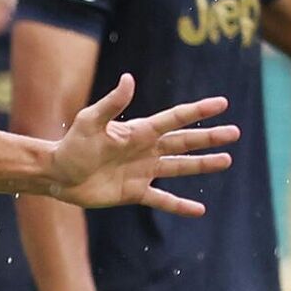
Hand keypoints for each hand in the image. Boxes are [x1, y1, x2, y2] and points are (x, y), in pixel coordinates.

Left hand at [46, 73, 237, 214]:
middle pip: (184, 142)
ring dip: (202, 165)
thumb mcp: (89, 122)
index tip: (222, 103)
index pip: (174, 119)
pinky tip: (199, 210)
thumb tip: (128, 79)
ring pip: (179, 167)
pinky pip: (162, 200)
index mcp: (138, 131)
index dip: (197, 111)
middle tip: (234, 133)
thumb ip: (111, 103)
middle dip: (209, 138)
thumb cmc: (70, 146)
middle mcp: (145, 150)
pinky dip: (180, 205)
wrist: (56, 175)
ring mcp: (142, 171)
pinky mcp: (134, 193)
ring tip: (226, 160)